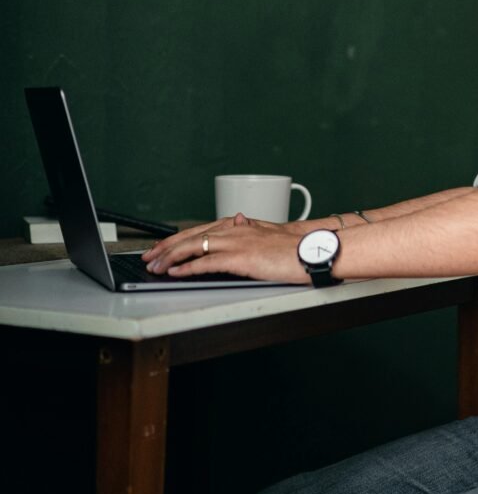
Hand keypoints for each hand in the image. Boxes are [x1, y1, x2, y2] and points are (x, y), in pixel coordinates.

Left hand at [140, 212, 308, 282]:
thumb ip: (252, 228)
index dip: (178, 239)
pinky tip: (175, 273)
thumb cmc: (296, 247)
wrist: (313, 251)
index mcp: (240, 225)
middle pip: (191, 236)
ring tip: (155, 266)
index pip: (200, 229)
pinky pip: (206, 263)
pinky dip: (187, 268)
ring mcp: (236, 243)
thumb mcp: (269, 234)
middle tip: (149, 257)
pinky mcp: (241, 258)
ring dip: (170, 258)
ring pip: (193, 247)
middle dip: (166, 247)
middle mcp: (234, 230)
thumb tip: (240, 220)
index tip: (163, 247)